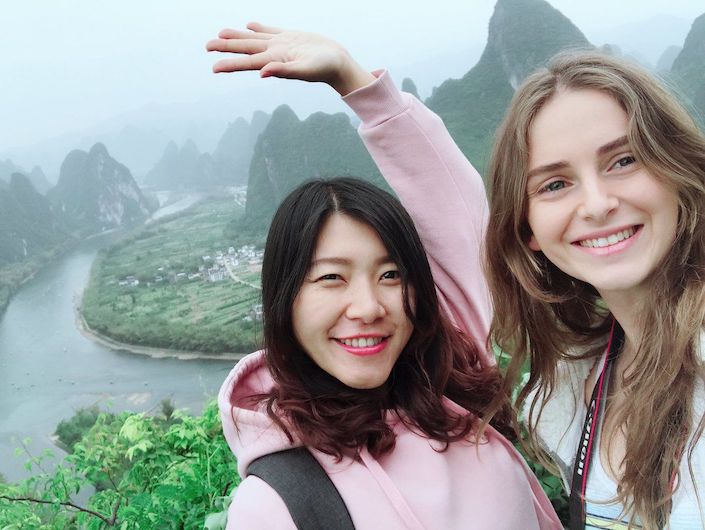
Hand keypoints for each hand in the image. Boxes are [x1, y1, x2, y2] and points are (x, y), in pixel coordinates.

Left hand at [206, 22, 375, 95]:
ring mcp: (281, 45)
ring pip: (254, 39)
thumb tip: (262, 74)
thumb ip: (283, 72)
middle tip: (207, 47)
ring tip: (221, 34)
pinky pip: (270, 32)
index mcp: (274, 62)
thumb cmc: (324, 69)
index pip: (247, 62)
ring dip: (237, 37)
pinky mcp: (290, 38)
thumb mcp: (304, 70)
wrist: (339, 62)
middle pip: (245, 49)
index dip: (230, 64)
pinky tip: (249, 25)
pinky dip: (258, 29)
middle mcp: (274, 54)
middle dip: (226, 48)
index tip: (214, 67)